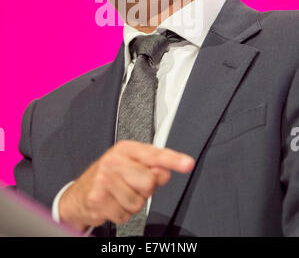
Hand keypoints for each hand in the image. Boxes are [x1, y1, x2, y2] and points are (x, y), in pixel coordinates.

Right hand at [58, 140, 194, 231]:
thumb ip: (152, 167)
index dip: (173, 160)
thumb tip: (166, 171)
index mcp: (126, 149)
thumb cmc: (109, 176)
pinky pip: (124, 215)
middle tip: (132, 186)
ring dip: (132, 204)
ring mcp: (104, 179)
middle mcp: (114, 161)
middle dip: (144, 190)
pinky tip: (112, 204)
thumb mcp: (131, 166)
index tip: (188, 164)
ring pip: (138, 202)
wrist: (80, 193)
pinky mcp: (97, 198)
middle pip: (149, 181)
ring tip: (120, 195)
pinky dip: (121, 214)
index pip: (155, 154)